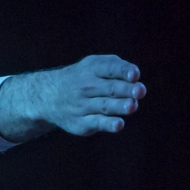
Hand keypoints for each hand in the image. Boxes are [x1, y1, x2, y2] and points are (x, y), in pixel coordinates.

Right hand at [0, 55, 145, 142]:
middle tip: (140, 91)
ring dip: (119, 106)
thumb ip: (117, 67)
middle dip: (126, 90)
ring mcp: (83, 106)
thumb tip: (136, 78)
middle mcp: (86, 86)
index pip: (110, 68)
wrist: (49, 97)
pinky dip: (108, 124)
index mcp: (92, 69)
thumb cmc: (82, 78)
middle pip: (110, 88)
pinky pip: (96, 123)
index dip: (124, 71)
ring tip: (132, 106)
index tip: (135, 75)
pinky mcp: (81, 123)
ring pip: (105, 106)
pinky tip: (119, 124)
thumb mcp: (94, 65)